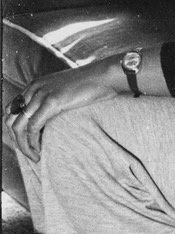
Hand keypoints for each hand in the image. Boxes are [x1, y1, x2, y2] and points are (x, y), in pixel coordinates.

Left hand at [4, 60, 121, 162]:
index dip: (14, 130)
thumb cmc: (90, 85)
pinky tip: (40, 151)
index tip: (25, 143)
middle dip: (16, 140)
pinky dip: (33, 143)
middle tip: (30, 153)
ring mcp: (41, 93)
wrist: (105, 76)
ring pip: (19, 126)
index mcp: (35, 85)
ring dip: (24, 146)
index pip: (11, 111)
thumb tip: (44, 120)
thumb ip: (49, 100)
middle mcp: (34, 88)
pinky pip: (33, 127)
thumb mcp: (63, 90)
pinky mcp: (51, 101)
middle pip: (10, 120)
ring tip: (35, 156)